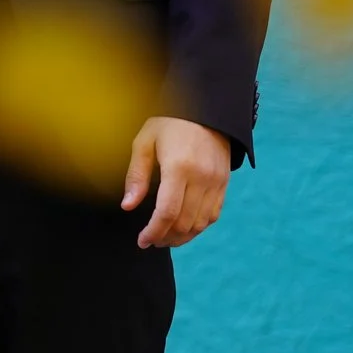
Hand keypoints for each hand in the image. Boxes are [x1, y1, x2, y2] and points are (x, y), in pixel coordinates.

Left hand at [122, 115, 231, 248]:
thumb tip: (128, 206)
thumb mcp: (144, 142)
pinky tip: (184, 228)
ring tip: (165, 239)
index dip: (154, 231)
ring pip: (201, 222)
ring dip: (183, 236)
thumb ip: (136, 176)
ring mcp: (216, 182)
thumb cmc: (169, 123)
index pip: (167, 212)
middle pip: (185, 222)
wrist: (206, 111)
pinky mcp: (224, 183)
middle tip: (151, 241)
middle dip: (166, 237)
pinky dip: (199, 226)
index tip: (142, 241)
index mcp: (179, 168)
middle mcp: (202, 178)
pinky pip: (213, 214)